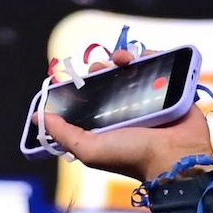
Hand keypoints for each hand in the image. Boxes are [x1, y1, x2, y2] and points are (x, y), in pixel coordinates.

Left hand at [41, 47, 212, 185]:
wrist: (173, 156)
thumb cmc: (130, 156)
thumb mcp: (88, 148)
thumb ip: (63, 134)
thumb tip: (38, 118)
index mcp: (108, 124)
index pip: (92, 98)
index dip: (84, 85)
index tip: (80, 78)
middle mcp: (128, 110)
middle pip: (112, 79)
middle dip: (103, 69)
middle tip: (101, 68)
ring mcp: (151, 98)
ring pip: (134, 69)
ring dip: (125, 59)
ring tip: (122, 60)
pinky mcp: (172, 88)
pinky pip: (160, 65)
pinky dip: (151, 56)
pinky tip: (142, 58)